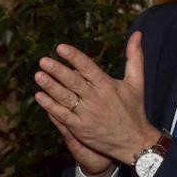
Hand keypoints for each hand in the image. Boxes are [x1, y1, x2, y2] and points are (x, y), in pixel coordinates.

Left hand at [33, 31, 158, 165]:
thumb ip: (135, 57)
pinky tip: (39, 96)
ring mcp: (87, 114)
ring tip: (38, 75)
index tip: (60, 47)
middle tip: (43, 60)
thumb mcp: (137, 82)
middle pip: (73, 82)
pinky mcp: (80, 129)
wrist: (135, 142)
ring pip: (65, 98)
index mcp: (107, 86)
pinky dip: (50, 106)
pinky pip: (62, 116)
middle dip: (57, 70)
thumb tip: (137, 34)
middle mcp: (96, 99)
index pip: (88, 67)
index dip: (74, 57)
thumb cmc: (134, 109)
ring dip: (50, 87)